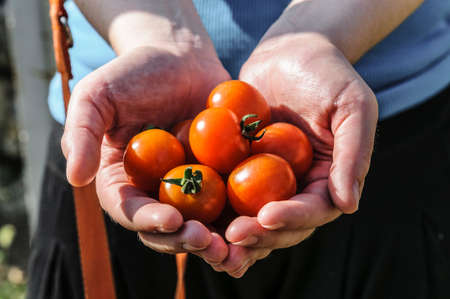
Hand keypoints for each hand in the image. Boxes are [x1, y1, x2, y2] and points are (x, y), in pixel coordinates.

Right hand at [62, 45, 230, 263]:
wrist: (179, 56)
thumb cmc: (134, 72)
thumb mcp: (97, 96)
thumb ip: (82, 134)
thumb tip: (76, 179)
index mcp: (121, 181)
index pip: (130, 210)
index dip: (148, 220)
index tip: (172, 219)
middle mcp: (153, 192)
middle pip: (166, 227)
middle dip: (185, 240)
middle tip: (209, 241)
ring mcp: (188, 188)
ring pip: (201, 223)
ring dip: (218, 239)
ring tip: (238, 244)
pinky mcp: (218, 178)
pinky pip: (230, 202)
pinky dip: (243, 217)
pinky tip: (261, 221)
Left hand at [212, 34, 377, 276]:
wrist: (290, 51)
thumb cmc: (328, 73)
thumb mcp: (353, 107)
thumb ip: (354, 154)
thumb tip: (348, 205)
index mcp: (327, 180)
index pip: (314, 209)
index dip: (293, 219)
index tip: (267, 217)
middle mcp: (297, 187)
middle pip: (281, 224)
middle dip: (259, 235)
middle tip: (233, 237)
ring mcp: (266, 180)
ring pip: (251, 217)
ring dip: (233, 234)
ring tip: (209, 242)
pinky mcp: (240, 168)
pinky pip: (226, 191)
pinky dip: (212, 208)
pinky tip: (191, 217)